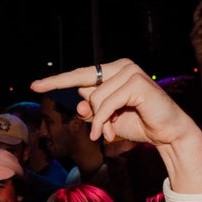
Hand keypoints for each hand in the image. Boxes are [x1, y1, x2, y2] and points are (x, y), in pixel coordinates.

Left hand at [30, 59, 197, 149]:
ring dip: (99, 122)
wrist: (166, 133)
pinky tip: (109, 134)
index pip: (79, 75)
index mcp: (112, 72)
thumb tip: (79, 105)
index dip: (56, 82)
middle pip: (83, 85)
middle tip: (99, 134)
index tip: (34, 86)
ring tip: (111, 133)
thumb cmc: (138, 123)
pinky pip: (105, 105)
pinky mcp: (136, 82)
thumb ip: (91, 112)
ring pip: (94, 99)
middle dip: (85, 111)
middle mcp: (120, 67)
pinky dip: (103, 122)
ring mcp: (129, 71)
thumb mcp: (107, 120)